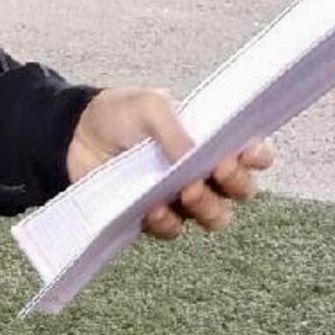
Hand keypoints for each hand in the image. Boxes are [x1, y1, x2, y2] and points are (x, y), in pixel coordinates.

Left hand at [66, 85, 273, 241]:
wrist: (76, 135)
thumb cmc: (121, 114)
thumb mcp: (150, 106)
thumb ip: (175, 128)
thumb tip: (194, 156)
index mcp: (213, 140)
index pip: (253, 153)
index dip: (258, 156)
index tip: (248, 153)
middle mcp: (205, 172)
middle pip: (242, 191)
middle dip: (236, 184)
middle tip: (218, 170)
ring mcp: (182, 197)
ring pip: (215, 216)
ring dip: (208, 208)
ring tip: (187, 191)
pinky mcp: (156, 217)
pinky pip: (174, 229)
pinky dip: (168, 221)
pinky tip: (154, 209)